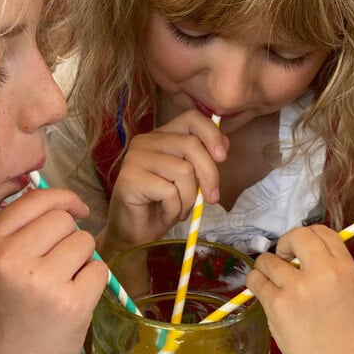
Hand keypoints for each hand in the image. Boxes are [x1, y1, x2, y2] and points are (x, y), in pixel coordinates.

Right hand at [0, 188, 106, 353]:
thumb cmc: (9, 310)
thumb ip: (21, 230)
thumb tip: (64, 202)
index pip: (35, 199)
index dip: (62, 199)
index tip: (75, 210)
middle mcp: (12, 258)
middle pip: (63, 220)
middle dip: (70, 238)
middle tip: (57, 267)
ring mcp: (43, 281)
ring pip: (85, 242)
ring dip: (83, 260)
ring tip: (64, 284)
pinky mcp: (71, 302)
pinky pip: (100, 269)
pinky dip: (94, 281)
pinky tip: (75, 299)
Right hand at [100, 110, 227, 256]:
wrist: (136, 234)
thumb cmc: (162, 206)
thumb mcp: (189, 181)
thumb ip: (202, 160)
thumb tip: (223, 146)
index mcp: (161, 136)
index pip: (191, 118)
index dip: (212, 134)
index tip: (222, 158)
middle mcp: (145, 141)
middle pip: (191, 145)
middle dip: (209, 175)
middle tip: (211, 199)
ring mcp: (135, 158)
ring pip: (183, 170)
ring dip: (189, 198)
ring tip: (180, 209)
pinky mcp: (130, 178)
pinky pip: (169, 192)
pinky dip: (175, 209)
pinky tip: (166, 214)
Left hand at [246, 225, 353, 353]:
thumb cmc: (349, 337)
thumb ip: (333, 270)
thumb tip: (305, 255)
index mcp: (346, 268)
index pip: (323, 232)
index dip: (307, 236)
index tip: (299, 249)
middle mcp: (322, 273)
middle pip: (296, 236)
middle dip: (285, 244)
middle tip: (283, 259)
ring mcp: (297, 288)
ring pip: (268, 259)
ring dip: (266, 266)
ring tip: (272, 280)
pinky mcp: (277, 305)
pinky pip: (256, 281)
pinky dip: (256, 283)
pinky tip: (263, 290)